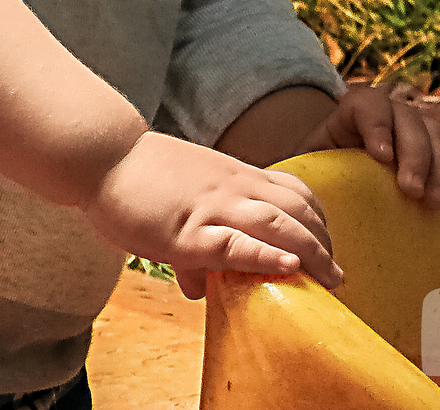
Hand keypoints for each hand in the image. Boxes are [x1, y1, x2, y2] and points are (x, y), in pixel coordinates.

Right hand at [81, 131, 343, 299]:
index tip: (327, 244)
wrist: (103, 153)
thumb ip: (195, 235)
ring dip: (312, 252)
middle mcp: (230, 187)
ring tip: (331, 279)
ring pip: (277, 225)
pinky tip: (288, 268)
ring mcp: (211, 207)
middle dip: (324, 242)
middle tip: (337, 274)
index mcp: (231, 175)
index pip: (291, 190)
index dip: (317, 218)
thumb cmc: (136, 175)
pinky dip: (266, 257)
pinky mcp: (187, 231)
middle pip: (296, 209)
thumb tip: (197, 287)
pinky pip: (235, 244)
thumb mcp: (177, 197)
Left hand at [299, 82, 439, 208]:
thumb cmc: (329, 168)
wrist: (354, 165)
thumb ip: (303, 167)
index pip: (368, 106)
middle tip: (414, 192)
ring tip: (436, 201)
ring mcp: (422, 117)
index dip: (377, 128)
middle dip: (415, 156)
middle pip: (409, 119)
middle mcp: (393, 105)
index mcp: (355, 108)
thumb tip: (281, 189)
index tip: (382, 158)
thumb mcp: (310, 161)